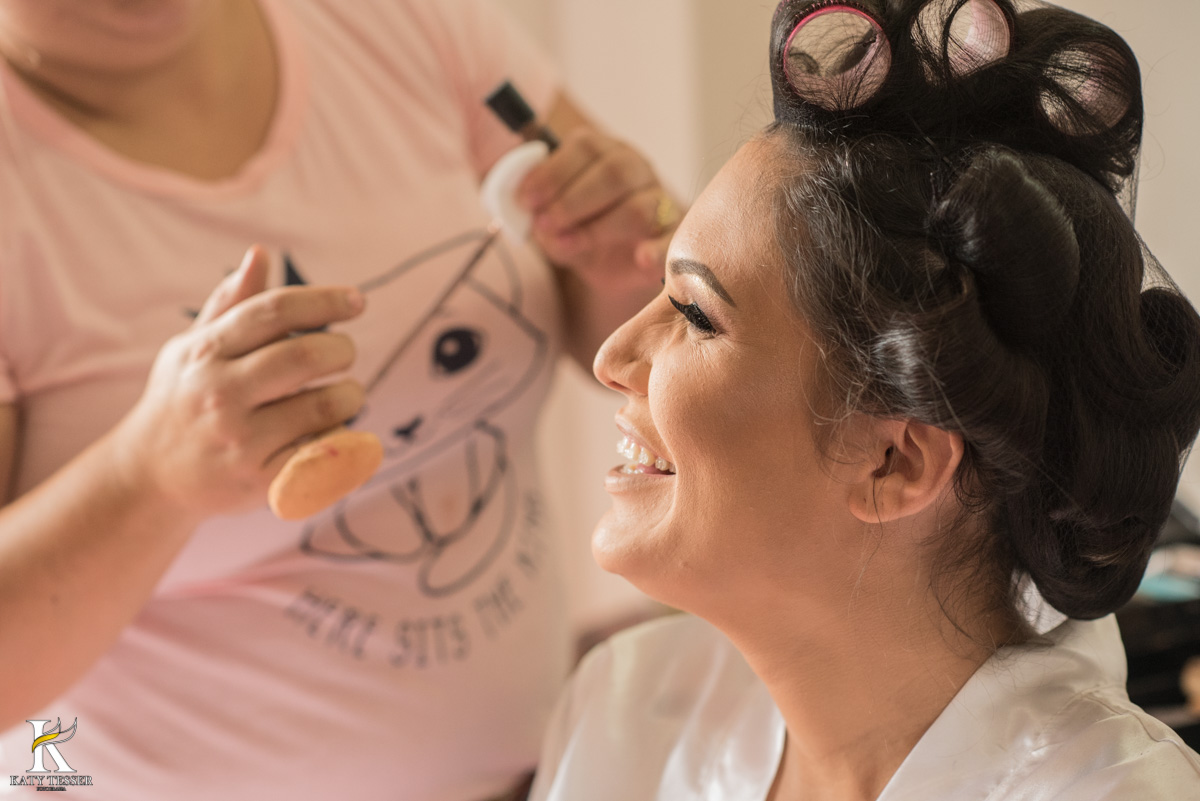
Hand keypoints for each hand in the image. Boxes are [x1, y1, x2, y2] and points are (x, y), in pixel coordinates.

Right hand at [109, 247, 366, 518]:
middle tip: (346, 352)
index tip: (357, 301)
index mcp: (205, 353)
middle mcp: (220, 395)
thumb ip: (230, 304)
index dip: (323, 300)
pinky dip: (342, 438)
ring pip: (326, 406)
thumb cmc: (182, 400)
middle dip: (342, 349)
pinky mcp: (261, 481)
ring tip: (346, 394)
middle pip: (306, 357)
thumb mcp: (192, 349)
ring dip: (351, 395)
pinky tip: (335, 431)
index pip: (273, 311)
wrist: (149, 479)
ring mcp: (241, 441)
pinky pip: (325, 452)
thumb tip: (260, 254)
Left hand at [518, 127, 679, 291]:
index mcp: (604, 152)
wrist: (610, 267)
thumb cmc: (578, 231)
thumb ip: (538, 212)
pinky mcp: (672, 236)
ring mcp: (659, 201)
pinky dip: (657, 249)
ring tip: (566, 245)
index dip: (554, 172)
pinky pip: (671, 240)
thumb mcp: (551, 220)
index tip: (527, 199)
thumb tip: (533, 212)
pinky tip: (641, 257)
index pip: (586, 146)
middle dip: (572, 200)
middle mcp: (636, 169)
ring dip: (596, 229)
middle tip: (545, 224)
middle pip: (614, 172)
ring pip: (637, 207)